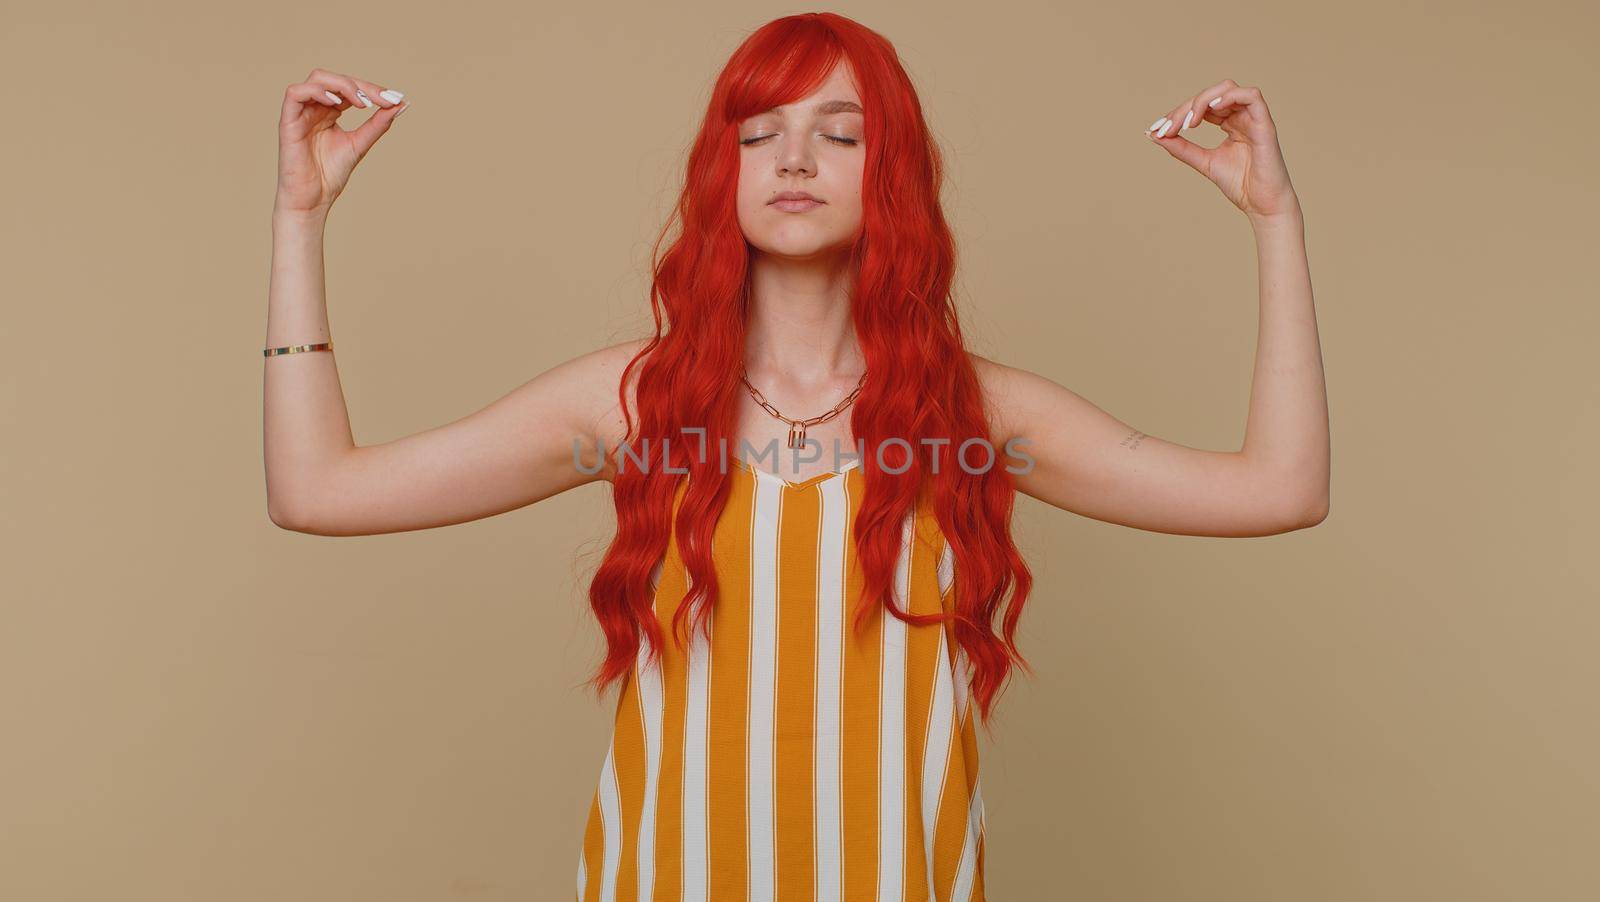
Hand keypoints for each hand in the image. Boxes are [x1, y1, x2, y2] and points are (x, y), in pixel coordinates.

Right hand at [275, 68, 408, 218]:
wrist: (313, 200)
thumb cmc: (330, 174)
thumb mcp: (360, 144)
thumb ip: (378, 124)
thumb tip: (401, 104)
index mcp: (329, 111)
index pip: (350, 88)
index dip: (372, 89)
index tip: (395, 98)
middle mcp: (314, 108)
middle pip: (335, 79)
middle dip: (361, 85)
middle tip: (383, 99)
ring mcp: (300, 113)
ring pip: (317, 79)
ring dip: (343, 85)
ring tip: (363, 103)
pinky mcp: (287, 121)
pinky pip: (295, 94)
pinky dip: (317, 92)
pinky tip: (337, 103)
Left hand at [1145, 79, 1298, 222]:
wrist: (1262, 205)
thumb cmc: (1240, 184)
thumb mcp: (1203, 162)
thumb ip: (1181, 148)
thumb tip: (1154, 134)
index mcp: (1230, 123)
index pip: (1201, 106)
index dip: (1178, 113)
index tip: (1158, 130)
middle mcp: (1242, 117)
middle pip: (1211, 95)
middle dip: (1186, 108)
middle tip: (1169, 127)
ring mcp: (1254, 118)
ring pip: (1228, 89)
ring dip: (1204, 100)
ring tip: (1189, 122)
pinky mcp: (1265, 124)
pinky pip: (1252, 96)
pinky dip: (1230, 97)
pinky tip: (1212, 109)